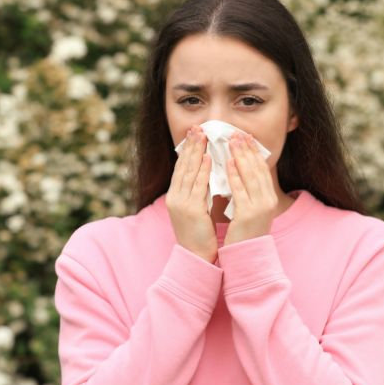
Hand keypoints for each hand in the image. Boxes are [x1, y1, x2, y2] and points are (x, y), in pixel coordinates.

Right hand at [167, 125, 217, 262]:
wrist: (195, 257)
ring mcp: (181, 203)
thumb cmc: (199, 235)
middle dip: (190, 145)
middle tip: (197, 127)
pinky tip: (208, 158)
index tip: (193, 134)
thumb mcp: (196, 210)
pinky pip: (198, 186)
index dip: (187, 150)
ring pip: (188, 172)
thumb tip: (207, 175)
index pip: (181, 168)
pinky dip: (202, 170)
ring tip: (202, 135)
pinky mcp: (190, 210)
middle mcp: (175, 197)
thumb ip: (198, 193)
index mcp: (176, 197)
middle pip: (182, 166)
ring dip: (196, 152)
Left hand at [222, 130, 276, 246]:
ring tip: (232, 142)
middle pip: (258, 169)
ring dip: (241, 157)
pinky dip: (235, 175)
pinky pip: (241, 190)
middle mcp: (268, 201)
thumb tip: (241, 171)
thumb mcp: (251, 209)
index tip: (246, 137)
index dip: (254, 152)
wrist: (246, 256)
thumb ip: (249, 192)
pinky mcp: (248, 214)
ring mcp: (260, 208)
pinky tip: (228, 163)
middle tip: (237, 133)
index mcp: (269, 198)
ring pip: (250, 176)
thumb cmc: (245, 232)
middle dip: (247, 150)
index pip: (263, 169)